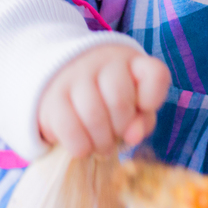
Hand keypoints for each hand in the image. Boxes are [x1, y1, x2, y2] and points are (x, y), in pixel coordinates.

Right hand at [37, 44, 170, 157]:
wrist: (58, 85)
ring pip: (93, 115)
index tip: (143, 108)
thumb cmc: (105, 99)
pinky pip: (69, 129)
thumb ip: (141, 120)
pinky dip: (80, 146)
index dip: (153, 98)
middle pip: (120, 101)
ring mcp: (74, 75)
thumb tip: (133, 136)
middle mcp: (102, 61)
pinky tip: (83, 147)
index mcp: (130, 60)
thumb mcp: (131, 106)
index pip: (155, 74)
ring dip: (101, 142)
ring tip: (100, 146)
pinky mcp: (51, 97)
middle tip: (115, 135)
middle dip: (120, 129)